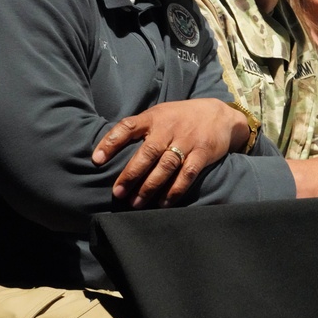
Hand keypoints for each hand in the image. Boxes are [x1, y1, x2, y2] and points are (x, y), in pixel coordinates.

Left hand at [92, 98, 248, 207]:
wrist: (221, 115)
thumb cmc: (182, 118)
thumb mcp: (161, 114)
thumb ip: (141, 129)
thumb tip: (110, 149)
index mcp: (155, 117)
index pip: (128, 127)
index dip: (111, 142)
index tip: (96, 159)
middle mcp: (170, 128)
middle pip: (147, 152)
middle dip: (131, 174)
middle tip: (118, 193)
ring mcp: (188, 141)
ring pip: (166, 166)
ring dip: (150, 186)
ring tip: (136, 203)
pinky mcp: (203, 153)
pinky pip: (188, 174)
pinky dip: (175, 190)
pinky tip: (164, 202)